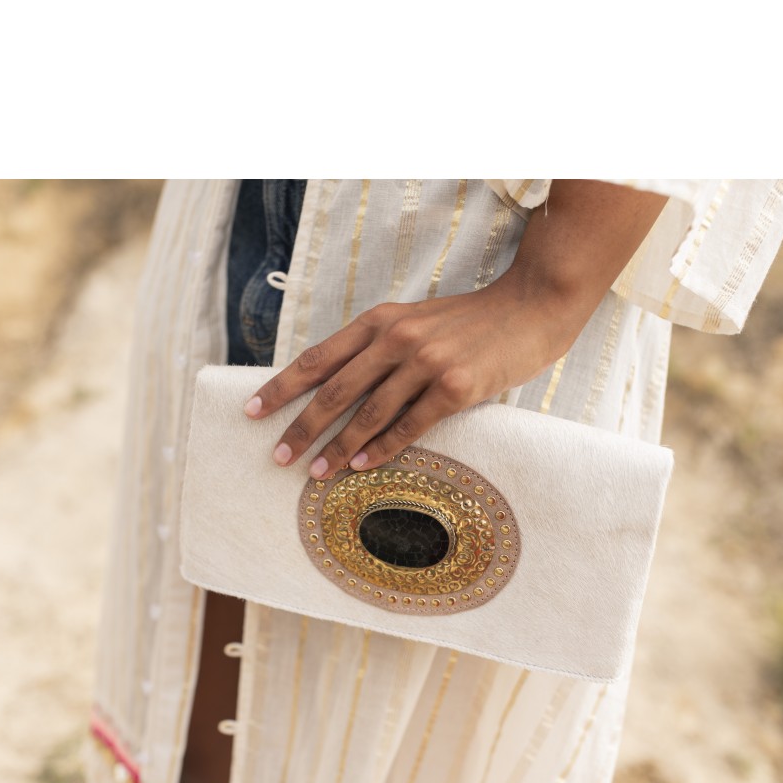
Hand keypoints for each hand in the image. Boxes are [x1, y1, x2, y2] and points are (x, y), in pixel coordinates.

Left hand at [243, 286, 563, 478]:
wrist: (530, 308)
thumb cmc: (468, 324)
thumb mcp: (414, 321)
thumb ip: (377, 348)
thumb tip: (335, 388)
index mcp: (380, 320)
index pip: (317, 357)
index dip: (281, 387)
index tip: (251, 411)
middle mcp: (397, 338)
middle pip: (334, 391)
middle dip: (301, 427)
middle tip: (278, 457)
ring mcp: (426, 362)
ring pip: (368, 413)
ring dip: (336, 447)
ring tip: (314, 473)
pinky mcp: (456, 387)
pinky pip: (408, 426)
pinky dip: (380, 450)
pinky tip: (360, 467)